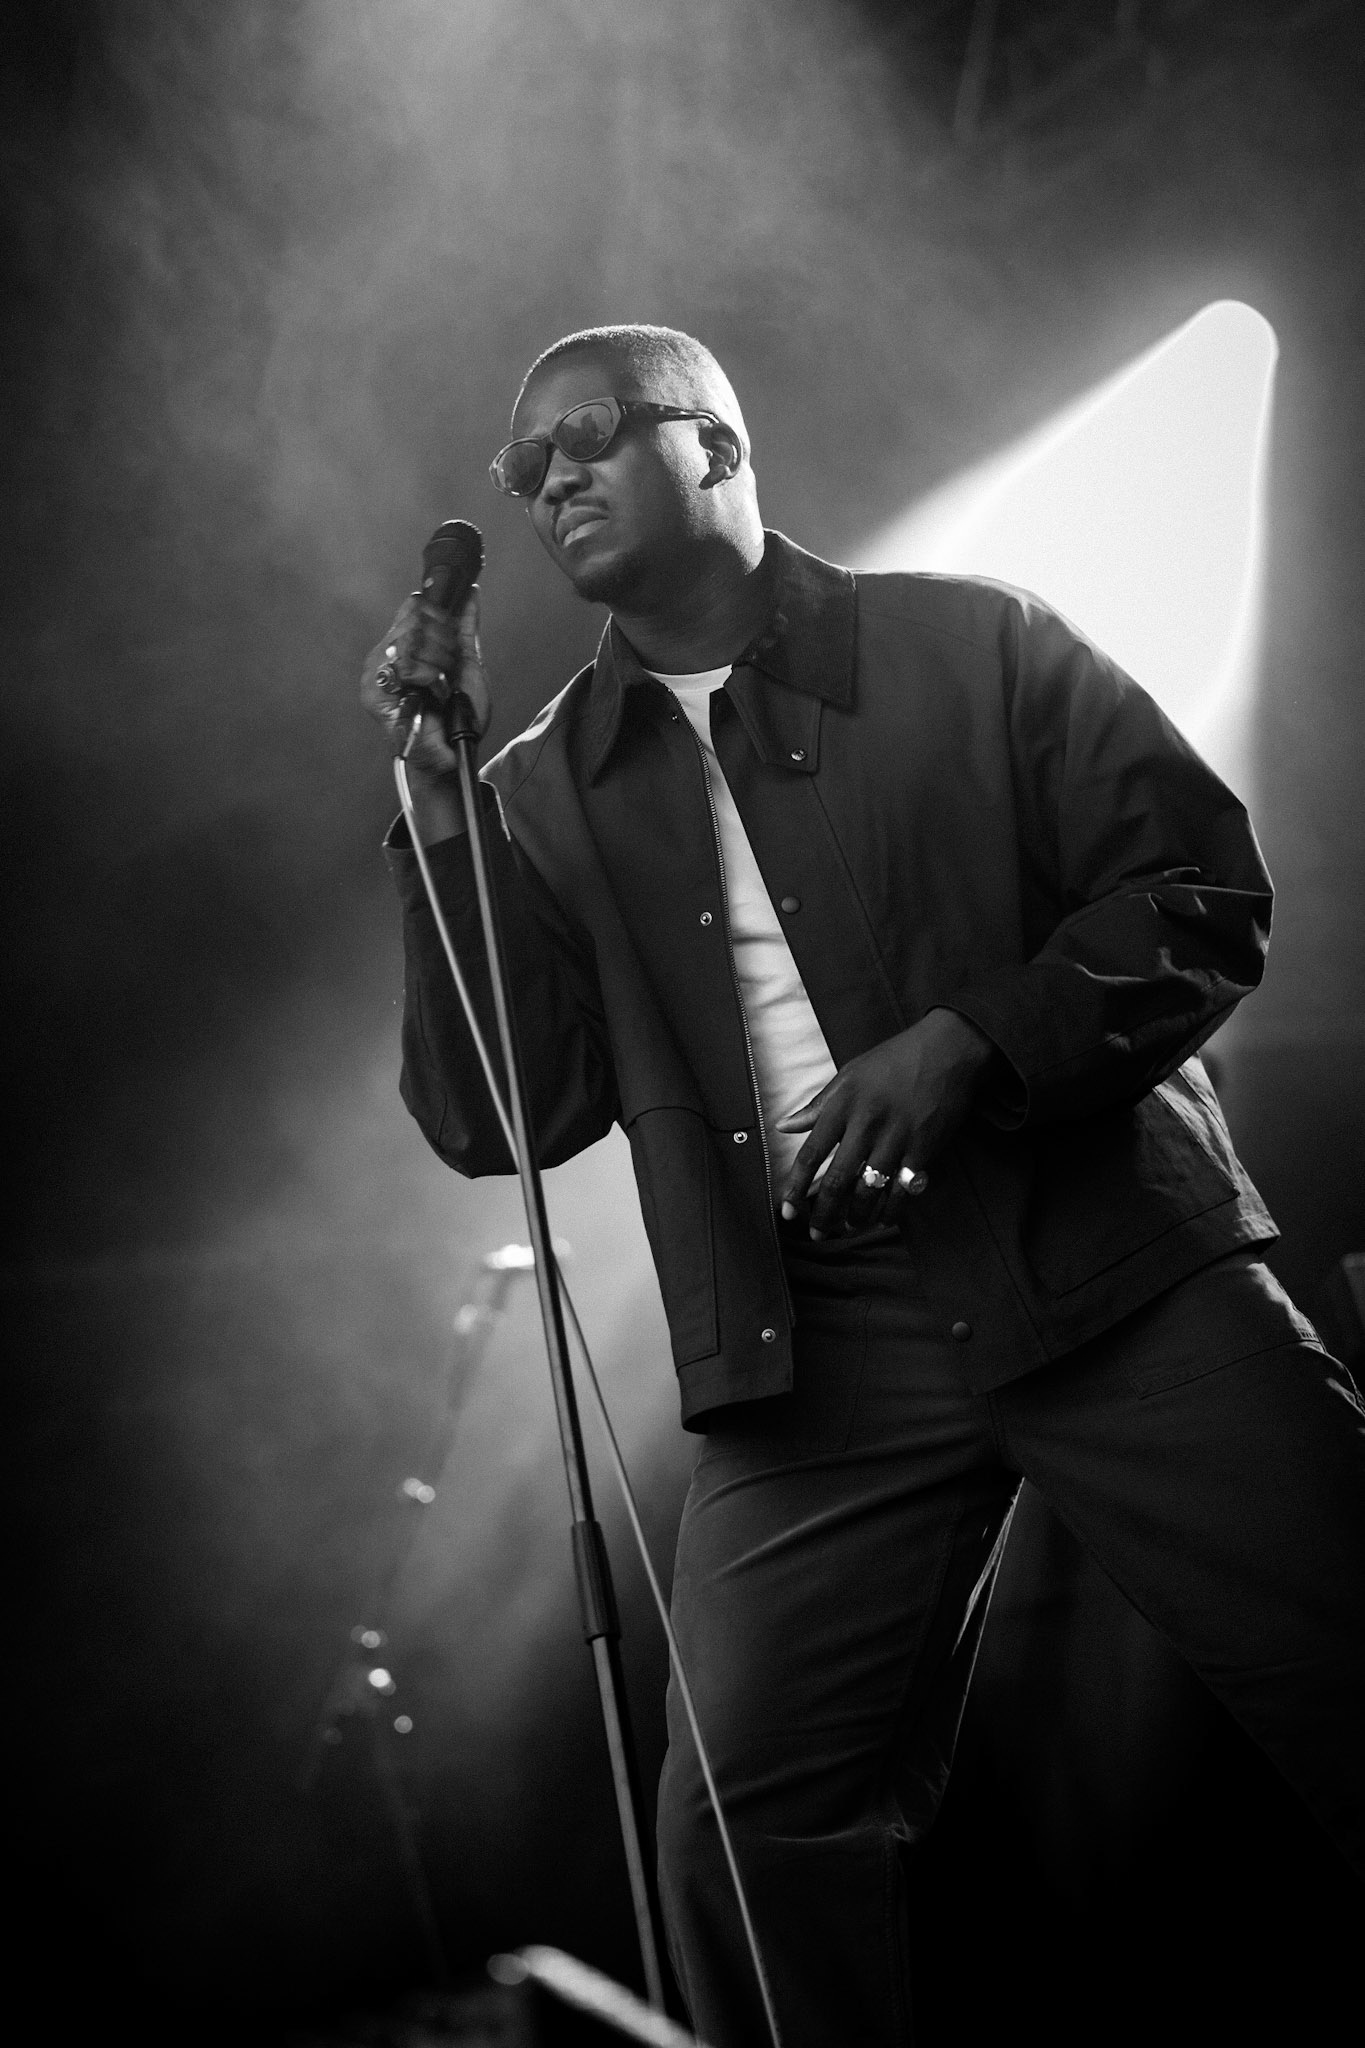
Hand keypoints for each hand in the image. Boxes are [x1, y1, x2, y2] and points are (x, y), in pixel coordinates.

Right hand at [361, 585, 490, 766]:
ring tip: (443, 685)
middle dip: (443, 643)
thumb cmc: (457, 715)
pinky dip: (430, 676)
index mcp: (403, 645)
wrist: (452, 752)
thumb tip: (471, 593)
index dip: (439, 615)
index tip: (453, 639)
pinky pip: (406, 664)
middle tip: (450, 669)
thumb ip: (465, 629)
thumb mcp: (466, 665)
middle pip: (415, 619)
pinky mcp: (373, 691)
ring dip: (438, 662)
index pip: (414, 606)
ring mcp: (375, 672)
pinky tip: (434, 692)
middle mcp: (385, 654)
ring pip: (411, 639)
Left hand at [776, 1008, 996, 1238]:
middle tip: (817, 1233)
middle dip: (824, 1213)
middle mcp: (866, 1124)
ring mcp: (897, 1137)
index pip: (811, 1154)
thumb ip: (818, 1105)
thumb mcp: (849, 1075)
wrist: (948, 1049)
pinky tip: (884, 1218)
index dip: (796, 1186)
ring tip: (849, 1226)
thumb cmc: (894, 1060)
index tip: (788, 1210)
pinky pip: (903, 1189)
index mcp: (843, 1105)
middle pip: (838, 1180)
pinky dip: (892, 1209)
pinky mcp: (924, 1147)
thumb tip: (784, 1125)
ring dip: (857, 1215)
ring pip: (870, 1190)